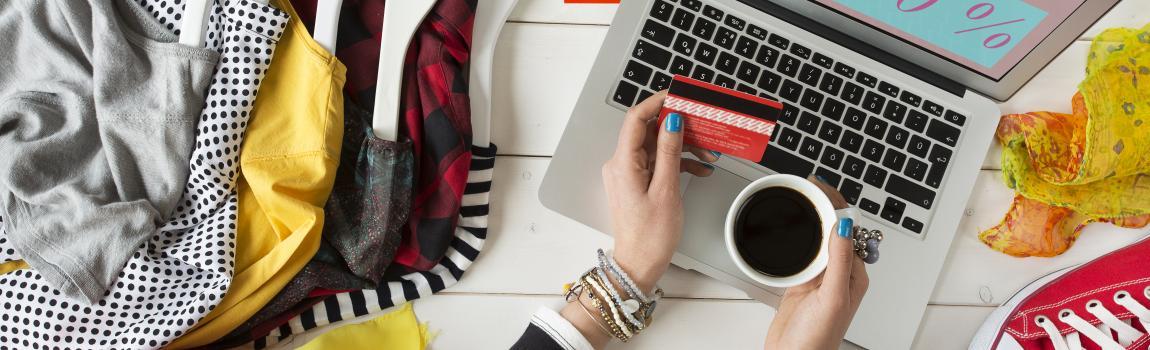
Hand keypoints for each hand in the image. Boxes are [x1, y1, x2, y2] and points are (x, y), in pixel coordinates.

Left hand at [602, 91, 717, 291]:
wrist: (639, 264)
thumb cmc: (650, 236)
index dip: (657, 102)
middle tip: (704, 127)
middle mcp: (621, 164)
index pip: (636, 119)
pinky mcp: (638, 182)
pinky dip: (679, 162)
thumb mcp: (666, 190)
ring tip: (709, 155)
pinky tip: (700, 168)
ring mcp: (629, 173)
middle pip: (650, 132)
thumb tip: (672, 121)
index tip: (679, 96)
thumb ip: (670, 152)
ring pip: (658, 147)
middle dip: (679, 128)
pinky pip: (659, 162)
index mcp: (623, 163)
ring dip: (684, 147)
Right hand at [763, 177, 869, 349]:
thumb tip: (846, 224)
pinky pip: (800, 252)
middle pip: (833, 228)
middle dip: (823, 204)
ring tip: (801, 196)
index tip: (819, 186)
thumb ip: (840, 260)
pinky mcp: (801, 283)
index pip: (848, 228)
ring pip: (817, 237)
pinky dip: (795, 236)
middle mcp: (839, 273)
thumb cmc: (817, 340)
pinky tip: (789, 228)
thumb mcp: (832, 297)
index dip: (835, 203)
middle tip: (808, 185)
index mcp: (853, 273)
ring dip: (810, 217)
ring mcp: (819, 277)